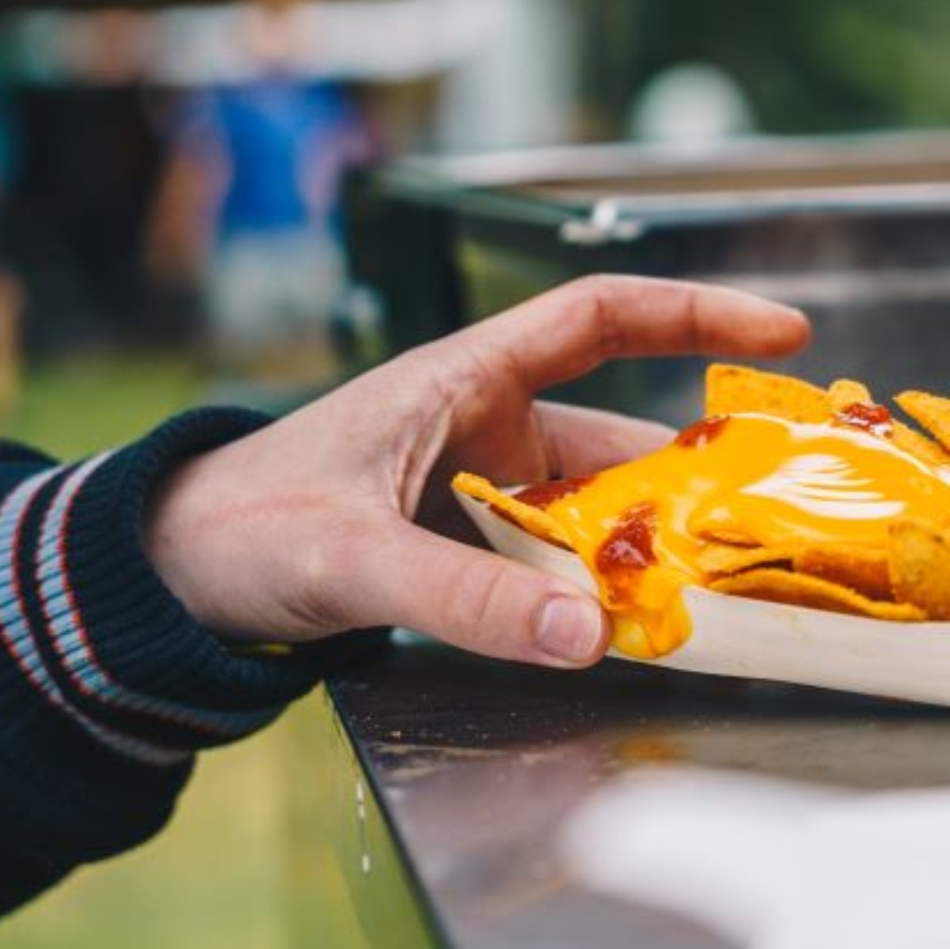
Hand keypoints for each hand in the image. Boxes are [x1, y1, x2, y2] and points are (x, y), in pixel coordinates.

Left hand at [144, 275, 809, 667]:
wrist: (166, 578)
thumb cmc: (239, 526)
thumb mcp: (348, 556)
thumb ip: (463, 596)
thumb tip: (586, 635)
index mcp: (463, 381)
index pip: (601, 316)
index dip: (697, 313)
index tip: (782, 333)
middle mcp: (488, 428)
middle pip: (623, 441)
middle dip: (699, 475)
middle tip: (778, 512)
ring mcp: (484, 492)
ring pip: (598, 513)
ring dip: (651, 548)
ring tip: (723, 587)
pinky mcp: (472, 549)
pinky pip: (561, 563)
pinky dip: (601, 590)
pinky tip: (634, 625)